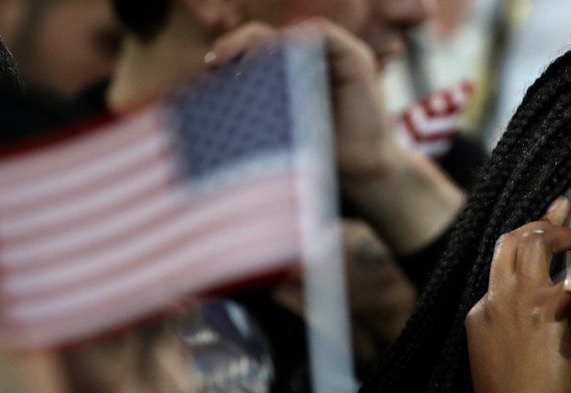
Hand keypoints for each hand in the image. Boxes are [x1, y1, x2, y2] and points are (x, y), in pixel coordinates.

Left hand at [208, 20, 461, 253]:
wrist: (367, 179)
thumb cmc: (325, 170)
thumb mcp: (278, 139)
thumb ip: (254, 119)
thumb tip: (203, 116)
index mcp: (295, 84)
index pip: (257, 56)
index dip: (231, 56)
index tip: (208, 71)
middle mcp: (316, 67)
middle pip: (268, 40)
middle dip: (237, 46)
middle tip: (214, 64)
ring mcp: (336, 61)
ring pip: (290, 35)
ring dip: (259, 42)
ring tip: (235, 61)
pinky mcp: (354, 59)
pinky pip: (320, 34)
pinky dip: (295, 41)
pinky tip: (272, 60)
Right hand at [466, 197, 570, 392]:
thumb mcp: (496, 360)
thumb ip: (505, 331)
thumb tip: (532, 321)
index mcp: (479, 313)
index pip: (500, 264)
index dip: (524, 240)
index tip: (543, 223)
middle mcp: (493, 300)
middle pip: (510, 239)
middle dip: (540, 221)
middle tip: (565, 211)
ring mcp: (517, 304)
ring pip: (534, 241)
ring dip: (564, 233)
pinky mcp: (546, 315)